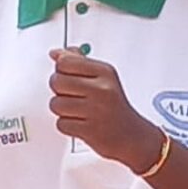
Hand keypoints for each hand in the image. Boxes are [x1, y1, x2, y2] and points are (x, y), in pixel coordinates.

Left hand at [49, 49, 161, 173]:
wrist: (131, 135)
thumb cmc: (114, 105)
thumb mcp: (104, 77)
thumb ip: (80, 62)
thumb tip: (56, 53)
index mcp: (105, 72)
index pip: (66, 62)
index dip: (61, 69)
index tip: (69, 74)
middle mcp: (101, 89)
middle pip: (57, 81)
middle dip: (60, 90)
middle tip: (73, 94)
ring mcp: (96, 110)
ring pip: (55, 104)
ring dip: (62, 109)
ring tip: (78, 110)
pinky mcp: (89, 130)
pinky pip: (61, 123)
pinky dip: (67, 125)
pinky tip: (81, 122)